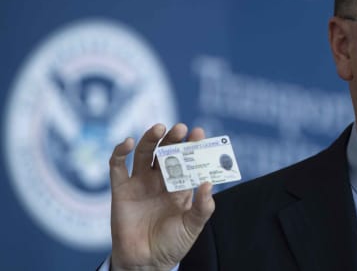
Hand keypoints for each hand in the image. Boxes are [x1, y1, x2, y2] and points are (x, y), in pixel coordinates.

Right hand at [109, 123, 214, 270]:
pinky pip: (117, 166)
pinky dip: (120, 152)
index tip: (198, 132)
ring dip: (150, 138)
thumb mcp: (192, 227)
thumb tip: (209, 184)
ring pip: (145, 153)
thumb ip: (203, 207)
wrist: (146, 263)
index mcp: (180, 186)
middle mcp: (160, 180)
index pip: (187, 159)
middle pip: (166, 151)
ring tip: (159, 128)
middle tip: (180, 127)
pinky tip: (129, 142)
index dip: (192, 145)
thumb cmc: (172, 244)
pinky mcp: (121, 190)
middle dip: (173, 138)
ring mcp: (140, 183)